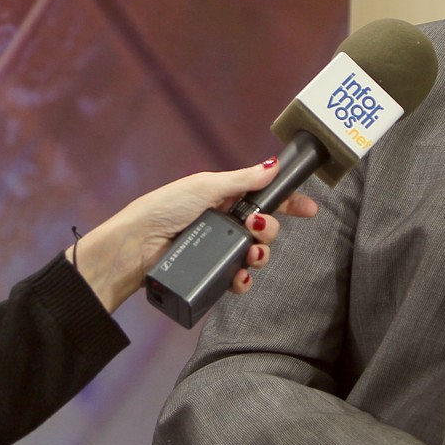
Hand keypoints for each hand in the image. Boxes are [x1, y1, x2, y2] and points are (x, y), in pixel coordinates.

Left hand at [71, 158, 317, 310]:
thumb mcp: (205, 186)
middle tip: (258, 228)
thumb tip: (273, 165)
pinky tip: (240, 277)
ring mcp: (217, 249)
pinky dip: (244, 279)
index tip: (309, 209)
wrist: (135, 247)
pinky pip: (238, 278)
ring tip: (250, 254)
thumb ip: (242, 180)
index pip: (264, 197)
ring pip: (255, 254)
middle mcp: (223, 222)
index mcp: (223, 197)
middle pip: (265, 228)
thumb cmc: (163, 209)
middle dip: (270, 230)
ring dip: (260, 255)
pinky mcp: (211, 273)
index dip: (288, 203)